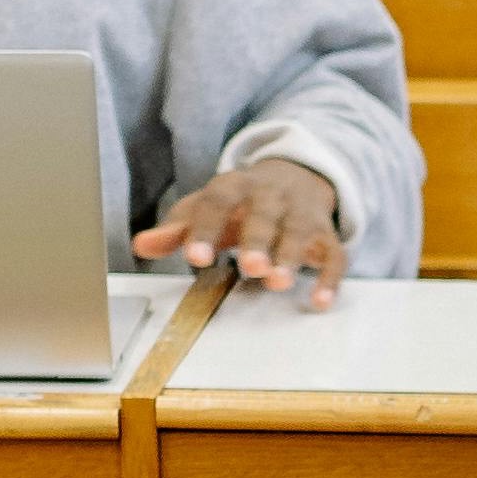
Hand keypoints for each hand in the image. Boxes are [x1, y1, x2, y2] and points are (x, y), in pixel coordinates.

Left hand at [137, 157, 347, 307]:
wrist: (294, 176)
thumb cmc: (240, 203)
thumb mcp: (205, 209)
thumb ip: (177, 230)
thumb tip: (141, 245)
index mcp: (235, 186)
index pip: (217, 202)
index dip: (206, 229)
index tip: (196, 258)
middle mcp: (272, 194)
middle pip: (266, 213)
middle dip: (259, 239)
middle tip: (250, 266)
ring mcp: (302, 212)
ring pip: (301, 230)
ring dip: (292, 256)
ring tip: (278, 283)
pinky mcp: (327, 233)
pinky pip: (335, 253)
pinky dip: (331, 278)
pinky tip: (320, 301)